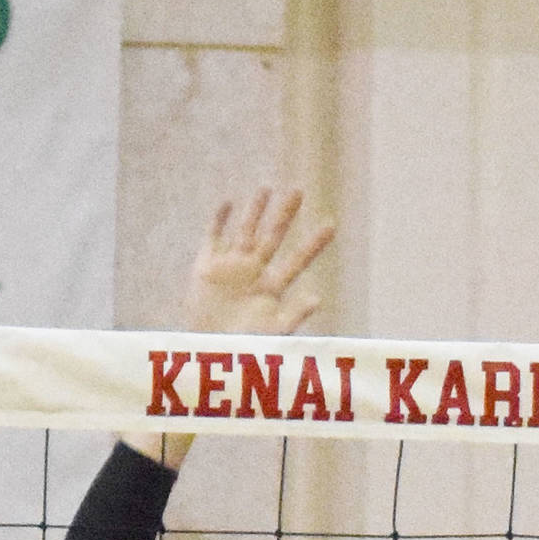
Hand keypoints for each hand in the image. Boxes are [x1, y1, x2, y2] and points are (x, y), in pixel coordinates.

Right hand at [183, 190, 333, 335]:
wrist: (208, 350)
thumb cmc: (244, 347)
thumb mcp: (272, 333)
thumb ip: (294, 315)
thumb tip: (318, 299)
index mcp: (273, 287)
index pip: (298, 260)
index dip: (313, 243)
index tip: (331, 224)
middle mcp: (255, 271)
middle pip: (273, 236)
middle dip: (285, 214)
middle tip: (299, 190)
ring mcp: (231, 266)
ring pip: (245, 231)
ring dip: (255, 210)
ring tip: (267, 188)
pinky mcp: (207, 266)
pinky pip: (213, 237)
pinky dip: (219, 220)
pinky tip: (228, 203)